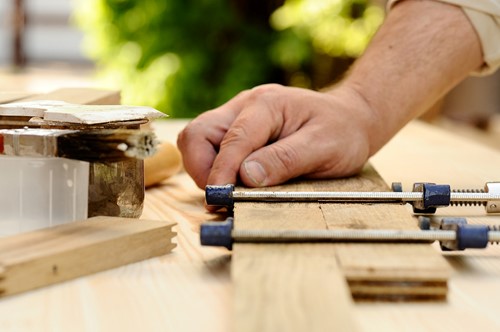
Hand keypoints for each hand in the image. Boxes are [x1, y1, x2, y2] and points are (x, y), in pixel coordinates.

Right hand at [177, 83, 381, 188]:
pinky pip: (210, 147)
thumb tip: (244, 177)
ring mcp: (238, 116)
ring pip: (198, 140)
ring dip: (205, 170)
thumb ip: (284, 160)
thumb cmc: (342, 132)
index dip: (221, 173)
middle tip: (221, 196)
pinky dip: (214, 168)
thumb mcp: (324, 148)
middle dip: (202, 169)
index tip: (219, 200)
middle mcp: (244, 106)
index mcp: (266, 105)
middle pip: (198, 134)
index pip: (231, 140)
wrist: (350, 118)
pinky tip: (234, 182)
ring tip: (230, 191)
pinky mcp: (237, 129)